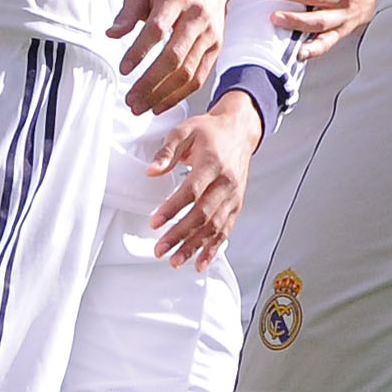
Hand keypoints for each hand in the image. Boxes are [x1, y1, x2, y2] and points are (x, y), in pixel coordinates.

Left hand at [106, 0, 226, 114]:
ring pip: (187, 72)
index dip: (139, 51)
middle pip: (174, 57)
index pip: (157, 29)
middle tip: (130, 99)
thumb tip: (111, 34)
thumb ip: (127, 12)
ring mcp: (209, 33)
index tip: (123, 69)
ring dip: (162, 94)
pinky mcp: (216, 46)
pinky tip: (161, 103)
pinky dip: (179, 95)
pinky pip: (198, 76)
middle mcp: (196, 16)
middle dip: (150, 83)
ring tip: (141, 106)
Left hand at [146, 94, 264, 265]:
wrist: (239, 130)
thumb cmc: (210, 132)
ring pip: (214, 227)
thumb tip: (152, 171)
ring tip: (175, 261)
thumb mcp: (184, 131)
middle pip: (203, 214)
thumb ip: (167, 151)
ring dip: (194, 246)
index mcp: (213, 162)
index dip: (173, 208)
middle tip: (161, 249)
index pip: (192, 190)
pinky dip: (213, 248)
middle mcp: (226, 182)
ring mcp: (233, 195)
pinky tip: (200, 262)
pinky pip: (226, 230)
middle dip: (180, 235)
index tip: (155, 222)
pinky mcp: (236, 205)